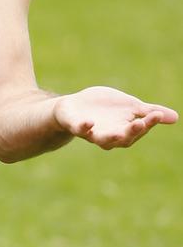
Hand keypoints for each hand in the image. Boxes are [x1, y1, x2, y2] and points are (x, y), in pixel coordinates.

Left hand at [54, 86, 178, 148]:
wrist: (74, 106)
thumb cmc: (105, 108)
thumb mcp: (129, 106)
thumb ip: (147, 113)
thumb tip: (175, 117)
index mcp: (124, 131)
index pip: (138, 129)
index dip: (148, 123)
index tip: (157, 114)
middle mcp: (108, 136)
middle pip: (123, 138)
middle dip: (132, 131)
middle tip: (141, 124)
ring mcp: (91, 133)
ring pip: (102, 140)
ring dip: (110, 137)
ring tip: (118, 133)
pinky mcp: (75, 125)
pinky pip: (79, 129)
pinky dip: (83, 127)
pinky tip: (89, 122)